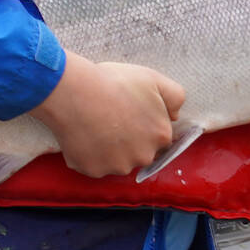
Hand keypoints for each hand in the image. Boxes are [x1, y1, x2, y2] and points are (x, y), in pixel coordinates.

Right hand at [34, 54, 185, 177]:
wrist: (74, 92)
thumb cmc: (113, 82)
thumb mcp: (153, 79)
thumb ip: (175, 97)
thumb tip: (174, 116)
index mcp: (161, 135)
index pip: (157, 137)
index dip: (142, 125)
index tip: (127, 113)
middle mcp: (144, 156)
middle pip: (138, 153)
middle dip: (127, 141)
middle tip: (110, 119)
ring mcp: (118, 166)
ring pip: (115, 162)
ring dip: (107, 150)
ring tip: (93, 126)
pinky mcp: (94, 171)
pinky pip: (92, 166)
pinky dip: (87, 155)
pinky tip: (81, 135)